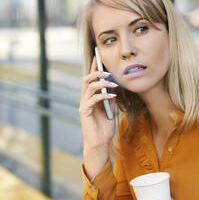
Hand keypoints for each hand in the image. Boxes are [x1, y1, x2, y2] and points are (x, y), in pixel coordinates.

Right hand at [79, 56, 117, 178]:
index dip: (93, 67)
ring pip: (89, 87)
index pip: (90, 78)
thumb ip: (110, 99)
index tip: (98, 56)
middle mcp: (85, 98)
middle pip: (87, 79)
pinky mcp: (84, 112)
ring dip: (101, 83)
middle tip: (108, 72)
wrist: (100, 143)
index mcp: (90, 97)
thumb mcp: (111, 110)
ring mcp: (84, 104)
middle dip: (96, 72)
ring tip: (112, 83)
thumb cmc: (104, 127)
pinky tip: (112, 95)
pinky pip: (93, 99)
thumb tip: (114, 88)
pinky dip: (103, 95)